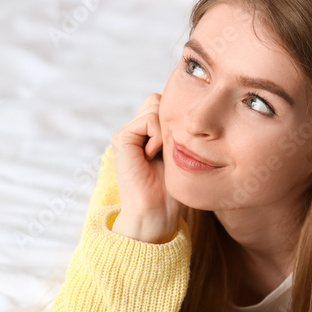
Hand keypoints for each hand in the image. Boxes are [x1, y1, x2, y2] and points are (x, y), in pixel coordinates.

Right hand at [110, 93, 182, 242]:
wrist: (156, 211)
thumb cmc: (172, 189)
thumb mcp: (179, 152)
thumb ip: (176, 128)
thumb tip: (190, 103)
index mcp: (147, 133)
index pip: (165, 104)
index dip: (176, 120)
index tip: (177, 148)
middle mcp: (134, 130)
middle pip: (159, 100)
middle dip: (170, 122)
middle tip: (167, 151)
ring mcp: (126, 133)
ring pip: (156, 106)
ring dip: (165, 131)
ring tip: (159, 155)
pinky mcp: (121, 138)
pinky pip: (150, 119)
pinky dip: (158, 137)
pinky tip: (151, 156)